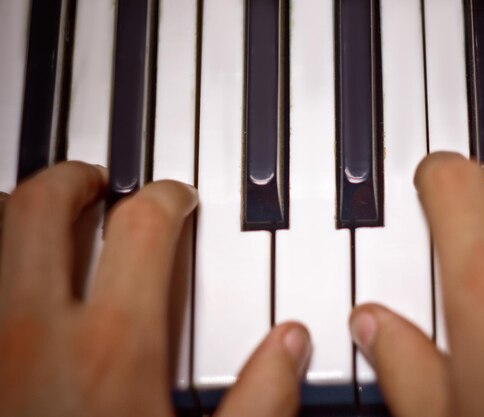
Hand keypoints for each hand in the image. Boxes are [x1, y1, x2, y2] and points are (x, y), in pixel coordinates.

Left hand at [0, 162, 310, 416]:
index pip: (143, 225)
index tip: (173, 199)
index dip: (167, 197)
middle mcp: (32, 333)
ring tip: (46, 214)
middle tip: (98, 183)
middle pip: (44, 205)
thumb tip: (290, 344)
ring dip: (16, 210)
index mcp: (113, 348)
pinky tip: (12, 274)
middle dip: (75, 179)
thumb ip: (261, 400)